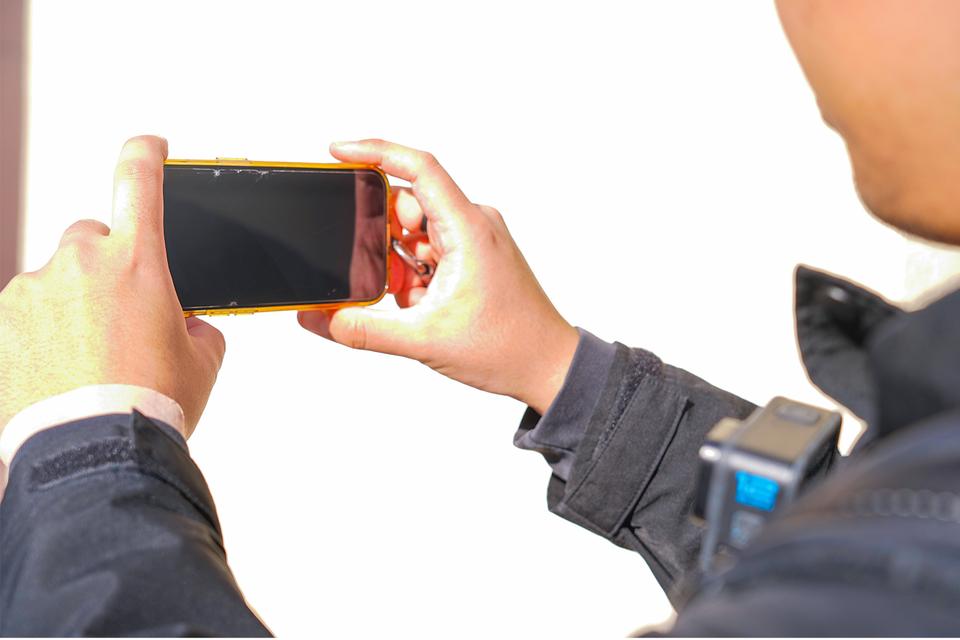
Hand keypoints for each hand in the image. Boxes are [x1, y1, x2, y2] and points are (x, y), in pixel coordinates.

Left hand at [0, 136, 225, 437]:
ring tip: (88, 359)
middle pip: (91, 239)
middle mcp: (79, 262)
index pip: (139, 179)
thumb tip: (186, 325)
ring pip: (55, 281)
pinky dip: (41, 333)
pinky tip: (60, 370)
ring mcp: (32, 291)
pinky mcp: (1, 322)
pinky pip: (24, 314)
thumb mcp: (202, 360)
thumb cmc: (147, 404)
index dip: (146, 153)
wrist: (93, 452)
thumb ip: (198, 325)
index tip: (149, 146)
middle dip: (106, 267)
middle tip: (119, 316)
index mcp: (136, 260)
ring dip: (71, 306)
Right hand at [298, 139, 577, 413]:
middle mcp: (475, 224)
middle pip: (408, 204)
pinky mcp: (477, 255)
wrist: (548, 367)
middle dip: (384, 238)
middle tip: (387, 279)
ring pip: (417, 231)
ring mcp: (477, 239)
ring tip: (415, 301)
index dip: (375, 151)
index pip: (419, 168)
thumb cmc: (508, 347)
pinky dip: (416, 272)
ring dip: (401, 263)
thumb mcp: (424, 340)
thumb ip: (363, 330)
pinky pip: (431, 249)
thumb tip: (319, 318)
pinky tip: (425, 303)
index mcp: (468, 229)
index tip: (337, 151)